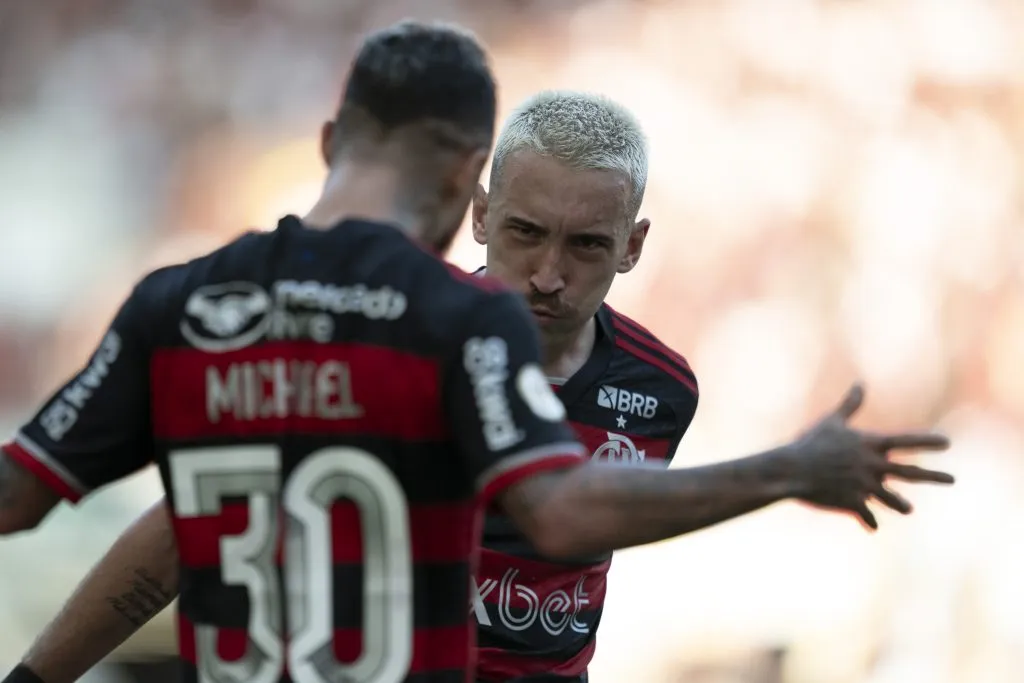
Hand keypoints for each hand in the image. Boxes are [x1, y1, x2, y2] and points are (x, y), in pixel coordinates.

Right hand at [787, 384, 952, 529]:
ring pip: (892, 499)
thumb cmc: (811, 442)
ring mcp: (866, 487)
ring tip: (907, 508)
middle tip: (952, 479)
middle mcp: (874, 466)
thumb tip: (860, 383)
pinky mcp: (854, 504)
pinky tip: (871, 527)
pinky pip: (867, 515)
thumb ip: (850, 405)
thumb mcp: (832, 421)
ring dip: (900, 504)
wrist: (792, 469)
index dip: (927, 441)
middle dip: (934, 476)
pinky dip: (868, 521)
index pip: (906, 441)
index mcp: (871, 444)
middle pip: (911, 472)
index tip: (947, 443)